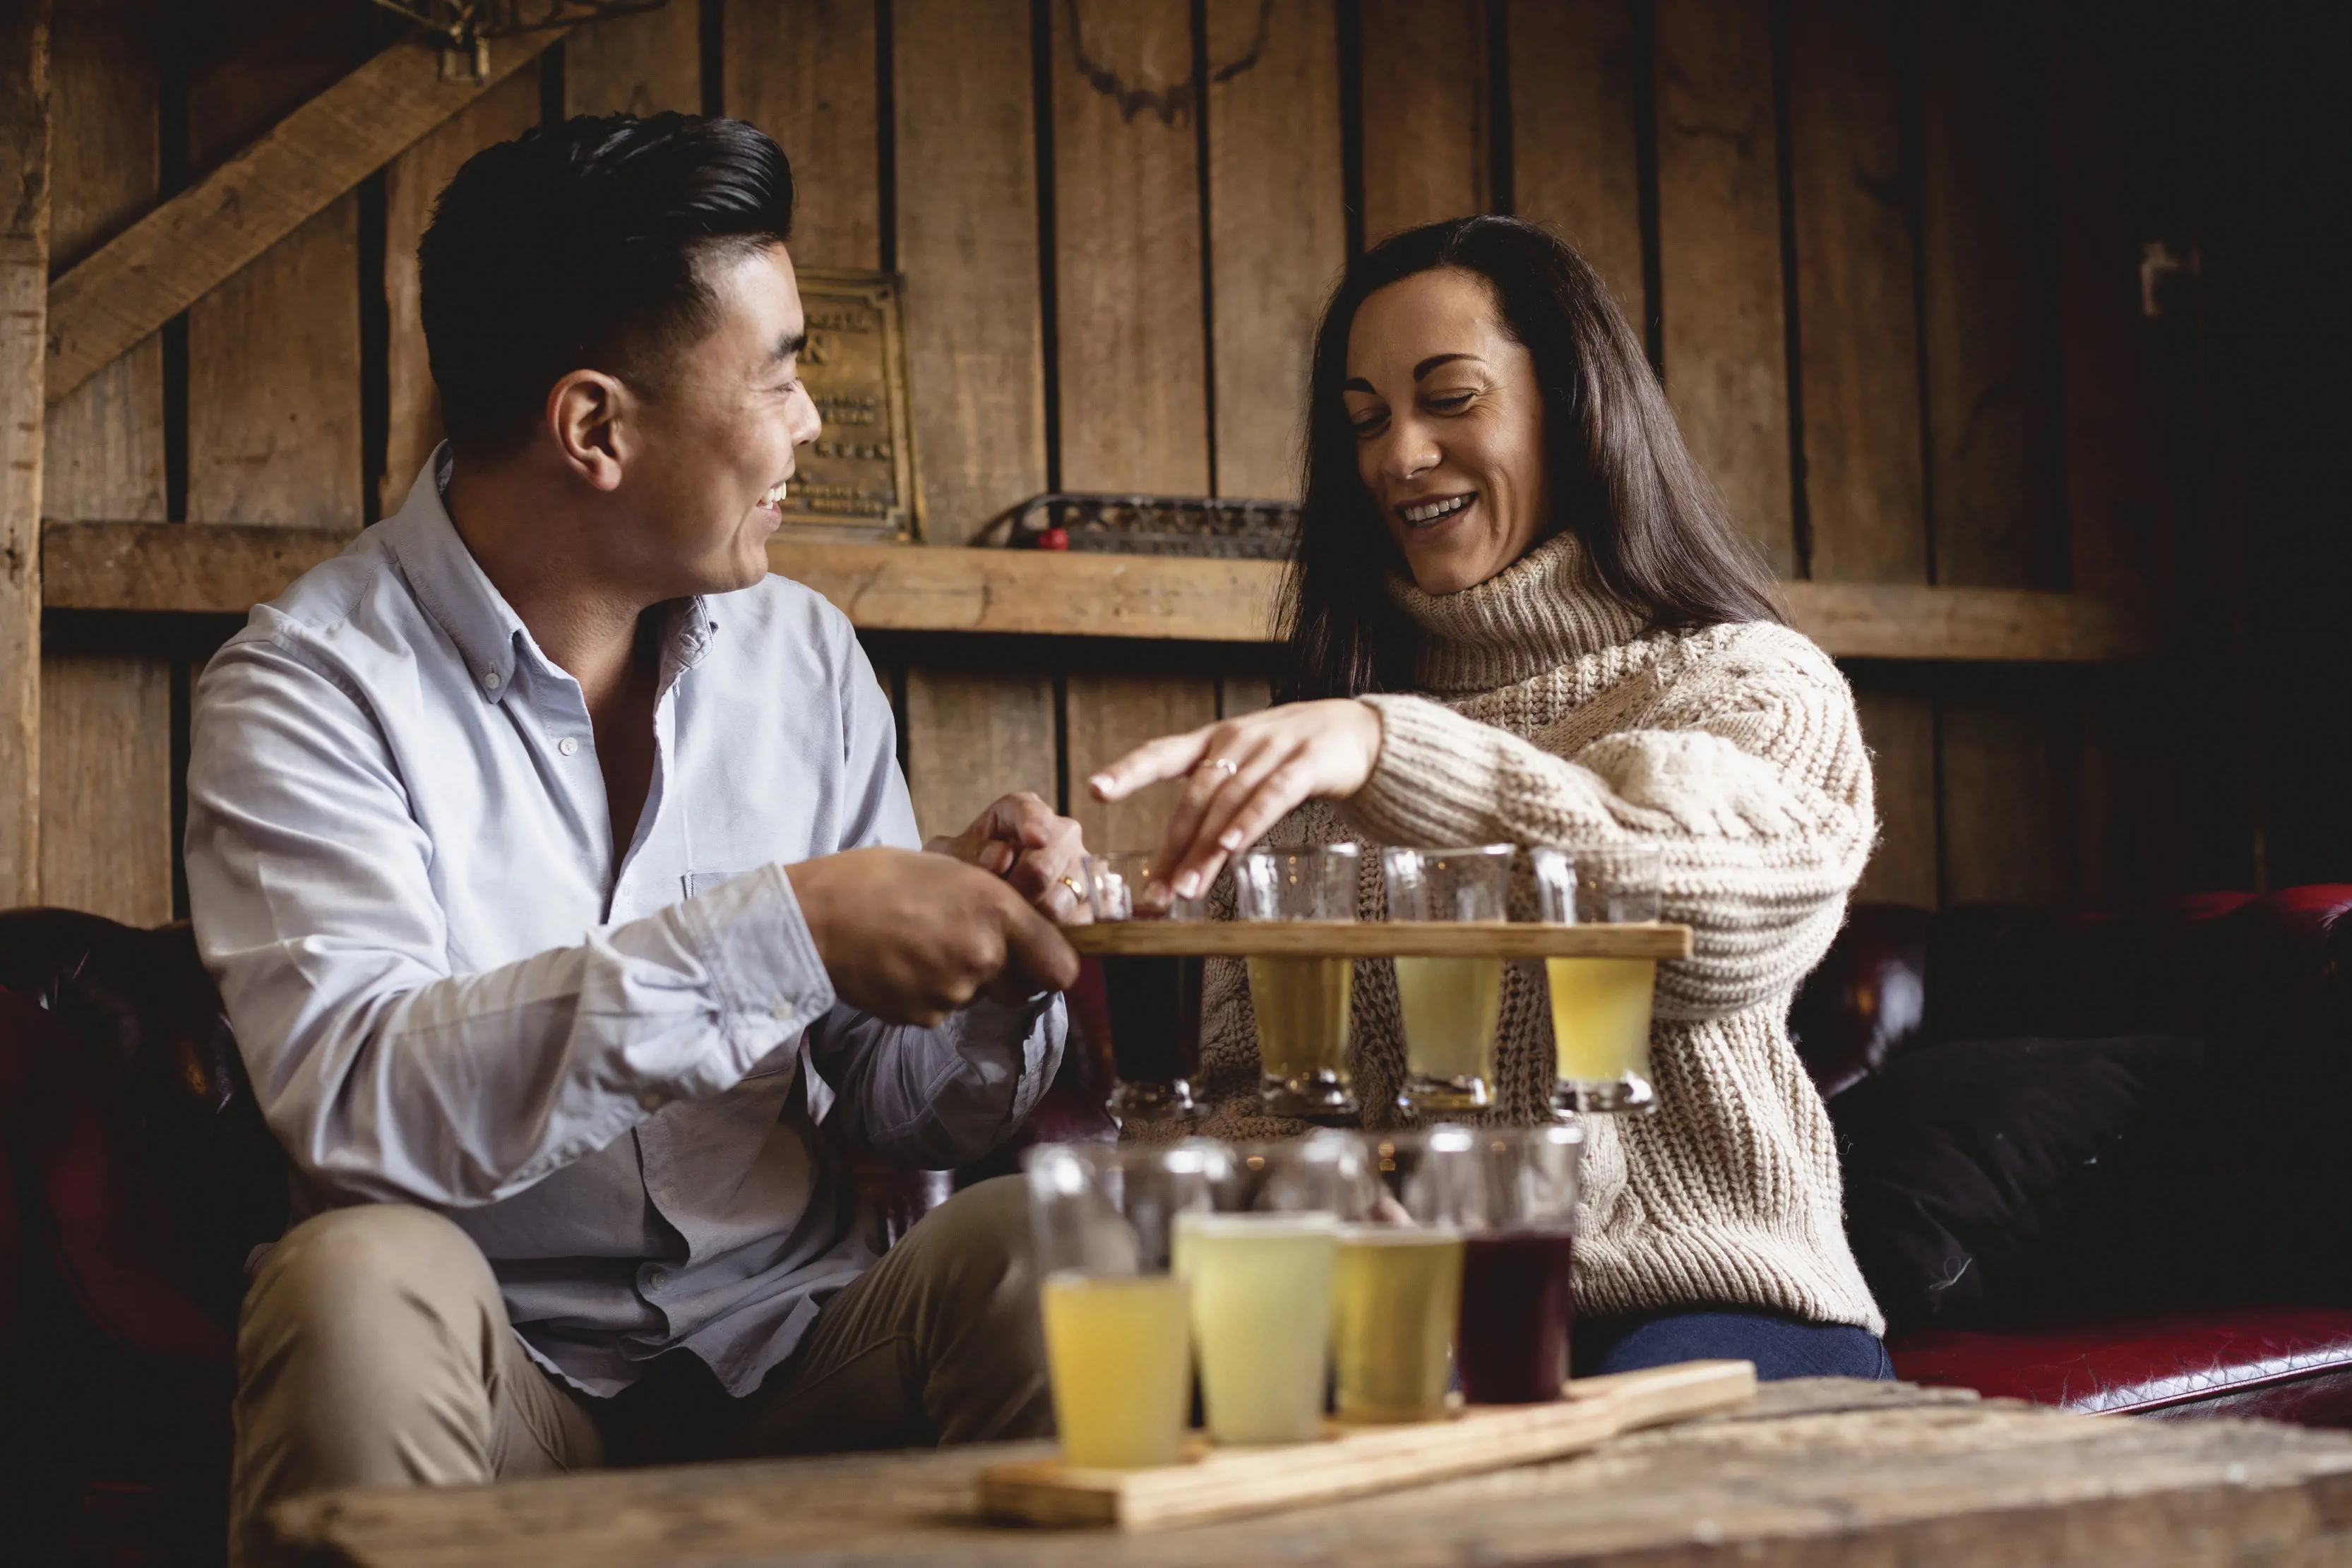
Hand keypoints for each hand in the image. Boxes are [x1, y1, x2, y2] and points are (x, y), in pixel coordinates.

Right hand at [788, 847, 1080, 1026]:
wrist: (815, 918)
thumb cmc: (877, 880)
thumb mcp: (951, 871)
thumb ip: (997, 907)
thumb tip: (1028, 936)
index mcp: (996, 911)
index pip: (1062, 968)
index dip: (1052, 964)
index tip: (1039, 956)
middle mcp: (983, 957)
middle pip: (1022, 987)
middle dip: (1003, 972)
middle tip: (962, 941)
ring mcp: (953, 992)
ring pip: (977, 996)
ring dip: (959, 979)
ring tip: (917, 944)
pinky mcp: (923, 1017)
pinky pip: (941, 1010)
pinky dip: (927, 993)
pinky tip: (899, 964)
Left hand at [924, 791, 1090, 921]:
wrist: (976, 903)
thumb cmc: (966, 871)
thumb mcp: (951, 857)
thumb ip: (968, 852)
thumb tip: (1002, 858)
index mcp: (1021, 814)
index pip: (1030, 810)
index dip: (1035, 822)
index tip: (1035, 839)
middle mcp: (1059, 835)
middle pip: (1050, 860)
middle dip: (1023, 885)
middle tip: (1001, 901)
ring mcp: (1078, 870)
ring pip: (1065, 897)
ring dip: (1035, 915)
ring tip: (1013, 920)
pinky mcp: (1088, 906)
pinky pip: (1080, 923)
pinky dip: (1055, 933)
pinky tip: (1033, 934)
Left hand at [1086, 699, 1383, 900]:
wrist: (1365, 732)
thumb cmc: (1298, 756)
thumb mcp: (1251, 766)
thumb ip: (1218, 798)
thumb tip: (1182, 854)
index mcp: (1216, 739)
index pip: (1163, 752)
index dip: (1128, 770)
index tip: (1094, 790)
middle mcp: (1238, 740)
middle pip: (1196, 796)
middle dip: (1173, 847)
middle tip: (1155, 891)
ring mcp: (1273, 748)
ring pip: (1228, 802)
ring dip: (1204, 849)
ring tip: (1186, 889)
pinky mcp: (1308, 762)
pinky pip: (1273, 795)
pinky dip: (1248, 822)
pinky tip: (1231, 848)